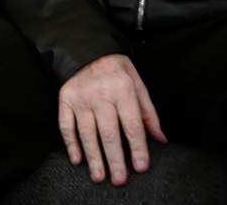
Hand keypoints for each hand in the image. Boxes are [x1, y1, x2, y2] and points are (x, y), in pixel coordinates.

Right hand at [57, 53, 165, 185]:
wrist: (87, 48)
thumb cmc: (117, 69)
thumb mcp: (138, 83)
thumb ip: (148, 112)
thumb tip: (161, 139)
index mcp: (122, 89)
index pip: (132, 124)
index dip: (137, 147)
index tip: (141, 166)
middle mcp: (100, 94)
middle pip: (108, 133)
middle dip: (115, 159)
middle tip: (119, 179)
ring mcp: (81, 98)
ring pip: (87, 133)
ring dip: (94, 157)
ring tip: (99, 176)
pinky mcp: (65, 99)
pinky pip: (66, 125)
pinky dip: (71, 144)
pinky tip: (78, 159)